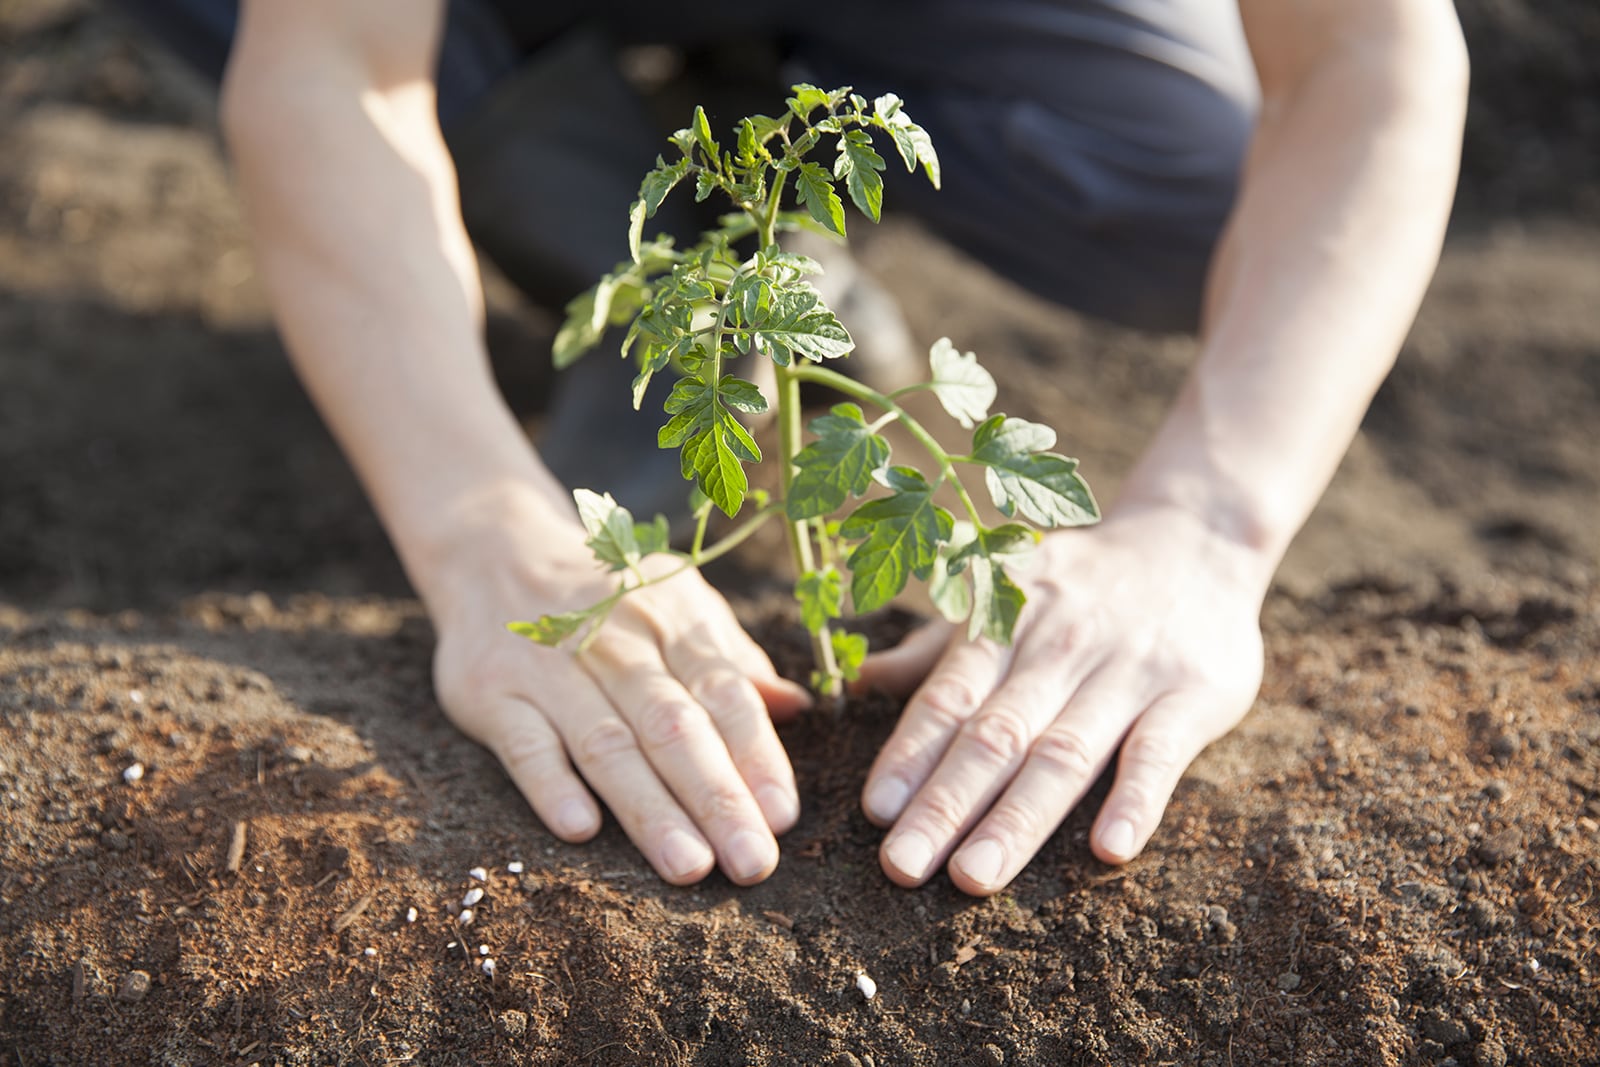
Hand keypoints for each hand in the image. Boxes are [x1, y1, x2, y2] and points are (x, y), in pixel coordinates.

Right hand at [425, 491, 810, 885]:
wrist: (495, 553)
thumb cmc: (609, 599)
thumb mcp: (677, 606)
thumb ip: (732, 659)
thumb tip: (797, 707)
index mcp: (673, 622)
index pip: (724, 694)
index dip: (757, 755)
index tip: (783, 817)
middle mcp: (616, 643)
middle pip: (673, 726)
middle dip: (717, 798)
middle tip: (752, 862)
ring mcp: (551, 667)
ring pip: (606, 744)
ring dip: (649, 808)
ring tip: (689, 866)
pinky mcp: (492, 691)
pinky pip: (524, 742)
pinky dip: (551, 784)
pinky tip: (581, 828)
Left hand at [856, 503, 1266, 894]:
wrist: (1196, 537)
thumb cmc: (1080, 583)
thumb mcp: (1003, 595)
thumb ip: (935, 650)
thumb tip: (855, 684)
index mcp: (1004, 619)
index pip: (949, 696)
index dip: (911, 752)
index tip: (877, 811)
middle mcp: (1059, 644)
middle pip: (995, 734)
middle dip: (944, 804)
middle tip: (902, 866)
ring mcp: (1127, 669)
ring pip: (1064, 752)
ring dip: (1017, 818)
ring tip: (974, 876)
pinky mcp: (1193, 692)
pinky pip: (1160, 751)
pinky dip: (1135, 798)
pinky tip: (1109, 848)